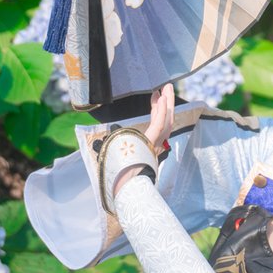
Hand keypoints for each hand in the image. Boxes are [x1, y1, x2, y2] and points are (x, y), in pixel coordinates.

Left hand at [113, 83, 176, 198]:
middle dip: (167, 103)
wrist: (124, 185)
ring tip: (166, 88)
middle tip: (166, 88)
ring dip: (168, 103)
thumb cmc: (120, 172)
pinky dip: (162, 111)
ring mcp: (155, 144)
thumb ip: (115, 146)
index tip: (155, 97)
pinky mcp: (152, 143)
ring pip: (166, 120)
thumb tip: (105, 137)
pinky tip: (163, 99)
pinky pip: (159, 125)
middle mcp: (155, 145)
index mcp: (148, 146)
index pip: (156, 125)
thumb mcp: (117, 154)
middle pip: (165, 120)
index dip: (157, 110)